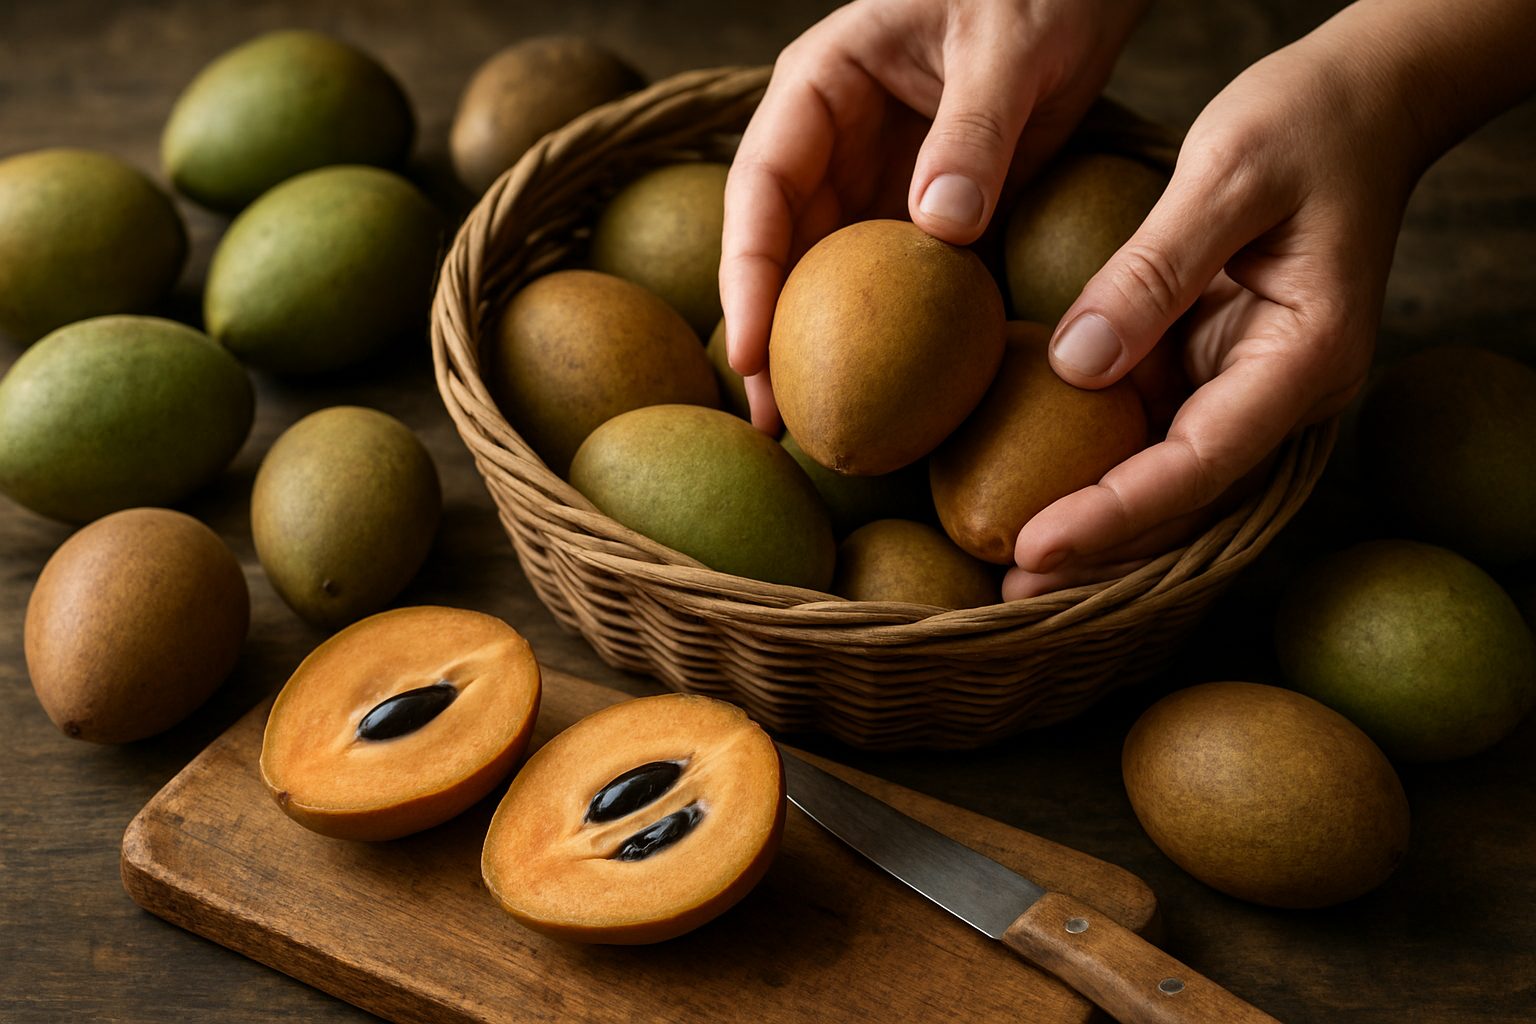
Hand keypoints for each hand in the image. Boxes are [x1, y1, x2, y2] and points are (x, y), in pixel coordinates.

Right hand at [719, 0, 1150, 433]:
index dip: (747, 272)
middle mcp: (831, 142)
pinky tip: (894, 398)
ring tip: (819, 433)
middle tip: (776, 424)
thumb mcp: (1005, 46)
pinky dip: (891, 338)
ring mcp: (875, 182)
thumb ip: (973, 130)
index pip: (760, 186)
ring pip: (829, 276)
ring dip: (822, 349)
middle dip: (770, 335)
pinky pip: (895, 283)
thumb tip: (939, 227)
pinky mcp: (924, 215)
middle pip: (780, 248)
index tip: (750, 351)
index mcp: (819, 88)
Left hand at [1004, 0, 1530, 598]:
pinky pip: (1158, 440)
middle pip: (1190, 502)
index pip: (1203, 462)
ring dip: (1099, 530)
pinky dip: (1101, 473)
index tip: (1036, 545)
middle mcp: (1285, 394)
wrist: (1362, 106)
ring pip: (1173, 486)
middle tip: (1008, 594)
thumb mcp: (1227, 173)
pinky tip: (1036, 497)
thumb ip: (1155, 269)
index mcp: (1308, 357)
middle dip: (1103, 553)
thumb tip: (1074, 367)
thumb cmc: (1306, 124)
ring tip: (1008, 574)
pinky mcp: (1217, 375)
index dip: (1118, 513)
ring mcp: (1252, 391)